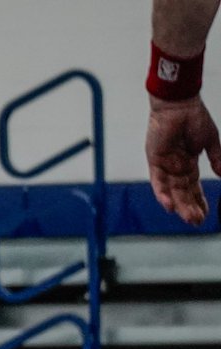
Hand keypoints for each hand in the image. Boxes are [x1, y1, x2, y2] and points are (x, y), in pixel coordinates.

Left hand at [146, 95, 220, 224]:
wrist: (179, 104)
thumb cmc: (194, 118)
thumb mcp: (210, 141)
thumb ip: (217, 158)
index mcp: (188, 163)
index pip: (193, 187)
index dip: (199, 201)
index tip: (205, 215)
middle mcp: (174, 167)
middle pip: (182, 193)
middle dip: (190, 208)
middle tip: (197, 222)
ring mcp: (164, 165)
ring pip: (172, 191)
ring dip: (180, 205)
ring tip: (189, 218)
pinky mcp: (154, 161)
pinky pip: (157, 182)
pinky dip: (162, 194)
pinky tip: (169, 207)